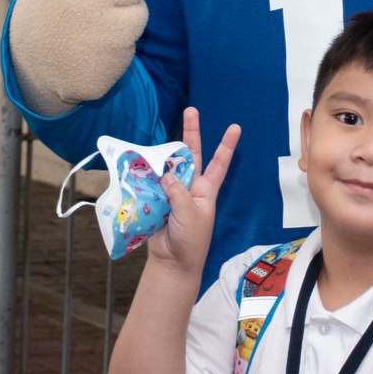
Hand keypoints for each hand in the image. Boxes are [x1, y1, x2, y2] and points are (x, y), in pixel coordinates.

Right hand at [8, 0, 147, 115]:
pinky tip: (97, 45)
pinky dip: (122, 41)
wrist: (35, 65)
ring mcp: (98, 19)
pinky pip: (135, 35)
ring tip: (94, 25)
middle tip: (93, 2)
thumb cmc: (58, 7)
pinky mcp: (113, 49)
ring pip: (139, 9)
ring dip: (124, 17)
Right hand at [148, 107, 239, 274]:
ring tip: (151, 158)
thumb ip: (178, 192)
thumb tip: (165, 173)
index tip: (235, 127)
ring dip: (160, 161)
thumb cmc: (190, 241)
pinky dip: (144, 179)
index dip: (226, 145)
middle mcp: (190, 187)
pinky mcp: (156, 201)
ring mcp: (173, 193)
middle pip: (190, 155)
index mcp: (206, 190)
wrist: (172, 263)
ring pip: (166, 168)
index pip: (218, 163)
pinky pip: (150, 184)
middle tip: (191, 110)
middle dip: (190, 133)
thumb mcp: (190, 215)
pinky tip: (137, 174)